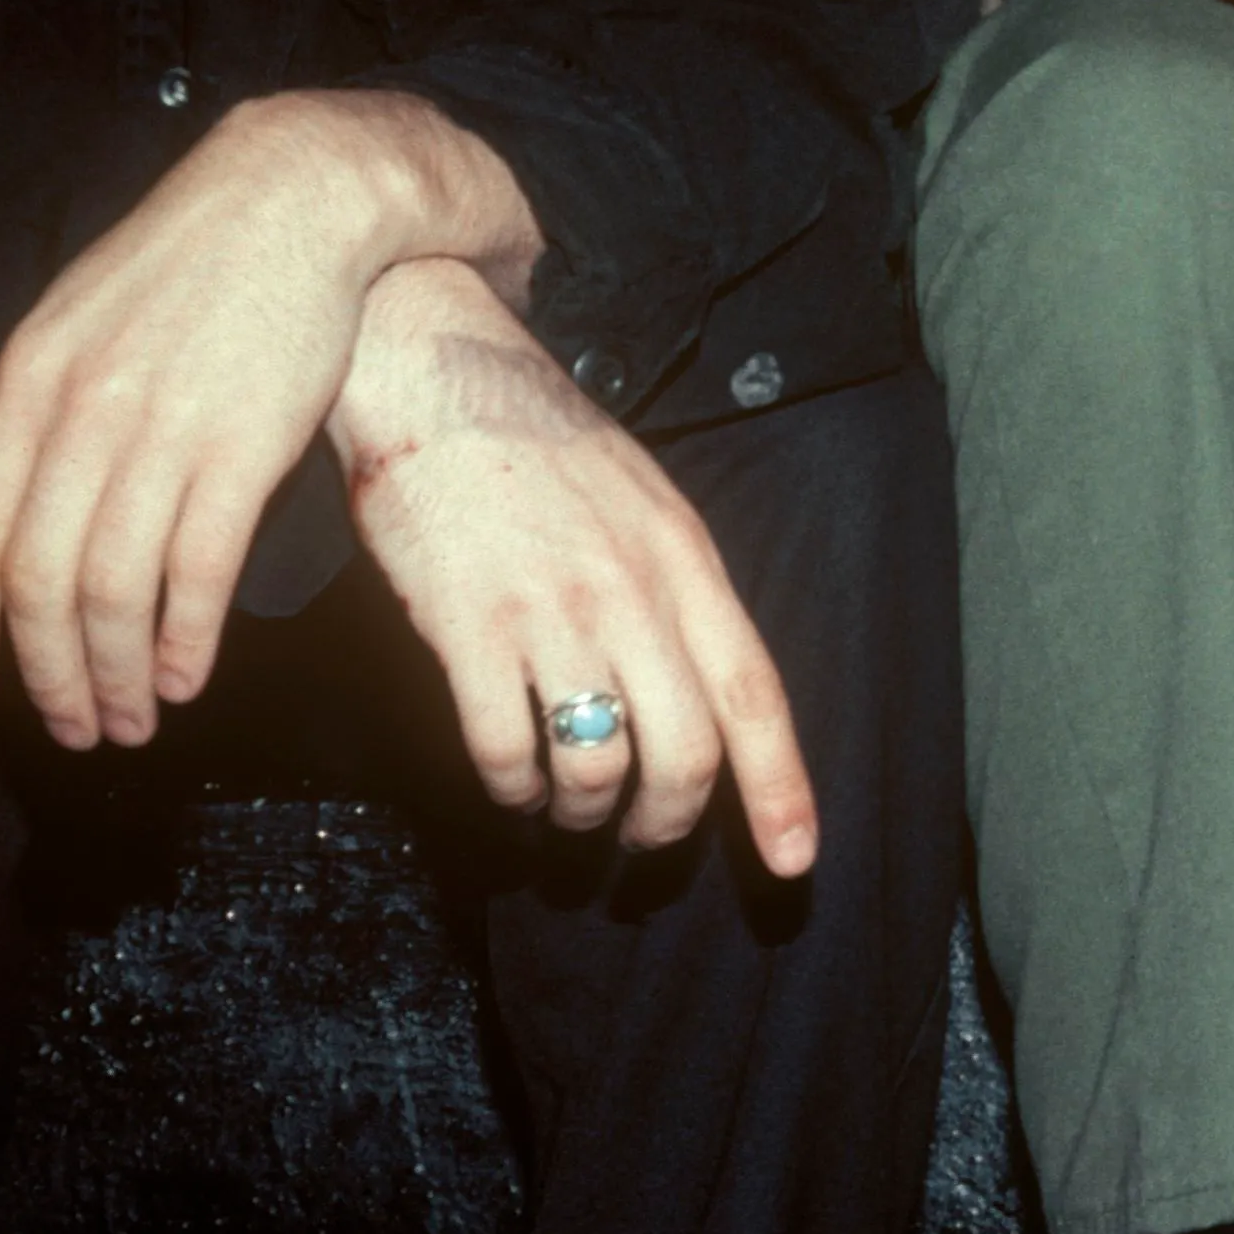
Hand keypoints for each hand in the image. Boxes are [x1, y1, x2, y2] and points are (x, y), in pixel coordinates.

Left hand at [0, 90, 520, 748]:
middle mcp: (83, 412)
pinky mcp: (248, 442)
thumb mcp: (65, 331)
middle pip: (42, 578)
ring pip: (115, 587)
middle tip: (68, 729)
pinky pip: (200, 567)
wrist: (297, 199)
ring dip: (116, 672)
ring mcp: (165, 428)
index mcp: (26, 383)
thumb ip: (13, 431)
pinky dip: (187, 637)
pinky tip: (187, 674)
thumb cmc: (182, 268)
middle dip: (47, 674)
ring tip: (131, 719)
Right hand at [328, 260, 816, 868]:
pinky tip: (507, 779)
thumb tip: (699, 685)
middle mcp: (635, 593)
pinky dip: (511, 786)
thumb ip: (676, 590)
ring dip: (583, 812)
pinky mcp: (470, 626)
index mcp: (687, 563)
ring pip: (599, 764)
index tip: (796, 860)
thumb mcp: (644, 502)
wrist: (438, 373)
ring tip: (565, 809)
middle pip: (686, 751)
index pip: (755, 694)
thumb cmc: (539, 445)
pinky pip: (506, 749)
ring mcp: (554, 612)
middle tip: (640, 839)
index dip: (782, 786)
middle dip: (669, 821)